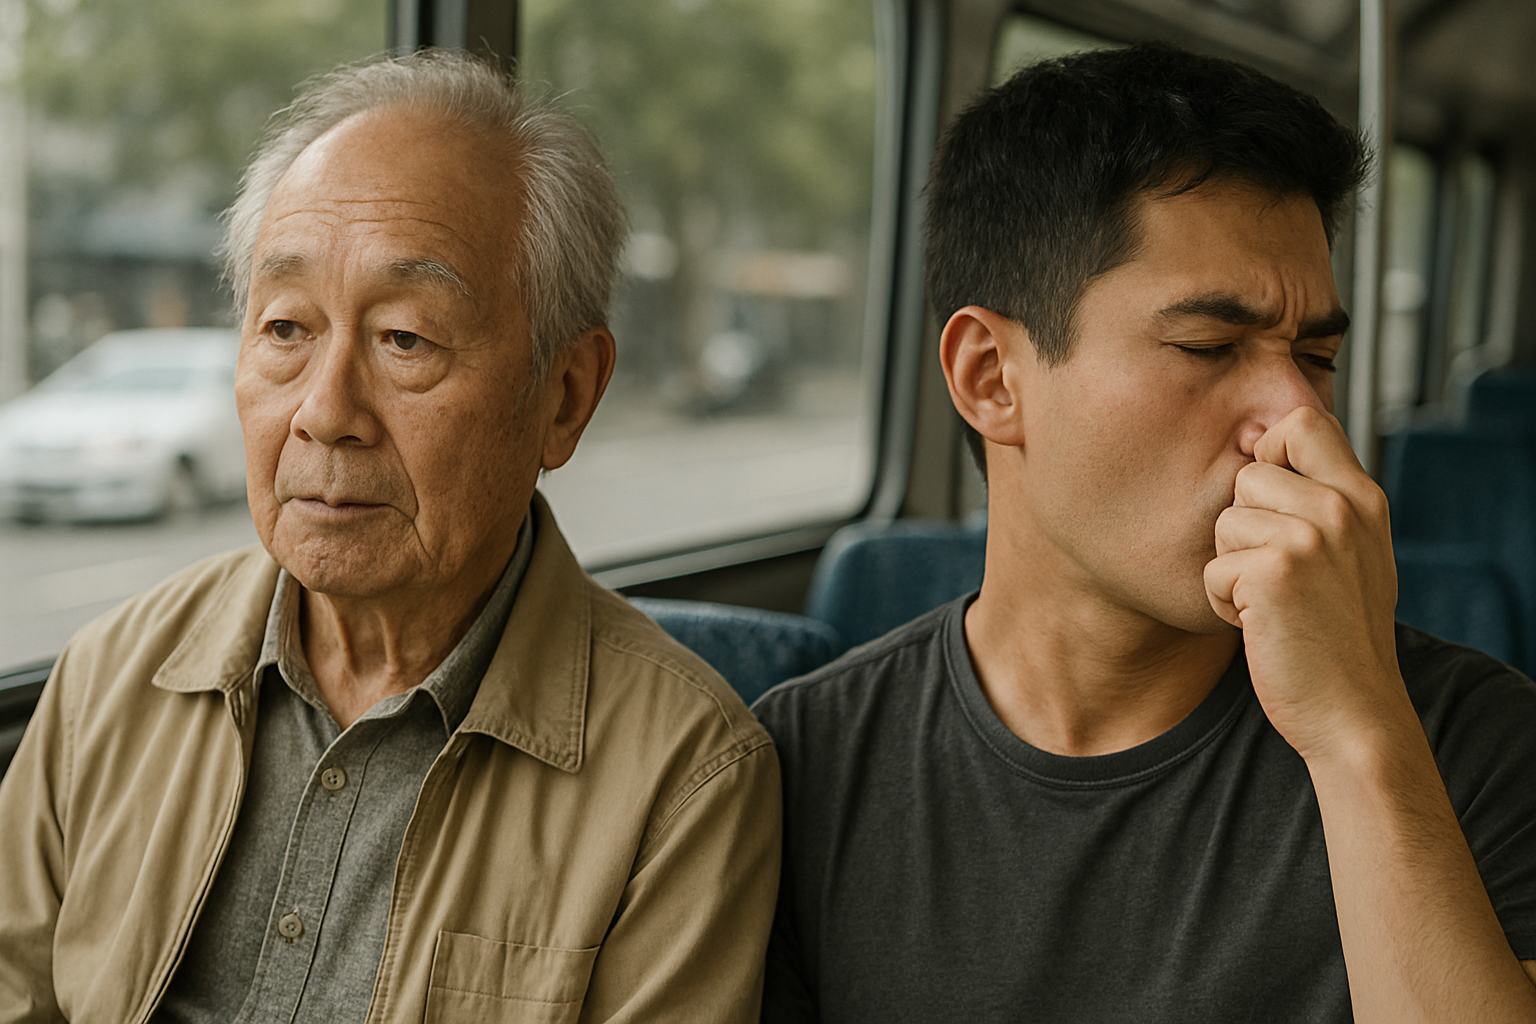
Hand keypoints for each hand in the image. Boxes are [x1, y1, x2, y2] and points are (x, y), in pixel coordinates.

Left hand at [1203, 406, 1404, 760]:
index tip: (1272, 500)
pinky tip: (1259, 626)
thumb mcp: (1352, 554)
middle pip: (1248, 472)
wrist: (1353, 711)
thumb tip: (1257, 442)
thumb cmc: (1337, 635)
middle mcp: (1342, 509)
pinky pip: (1213, 568)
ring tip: (1270, 602)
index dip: (1271, 450)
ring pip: (1226, 520)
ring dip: (1232, 566)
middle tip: (1277, 574)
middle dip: (1244, 524)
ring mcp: (1311, 539)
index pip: (1302, 421)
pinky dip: (1223, 603)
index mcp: (1363, 498)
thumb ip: (1320, 500)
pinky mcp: (1275, 573)